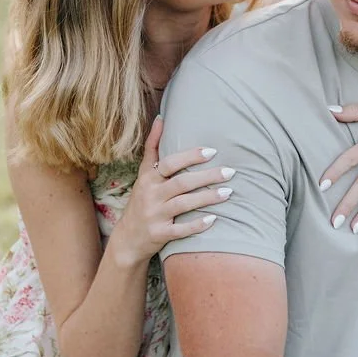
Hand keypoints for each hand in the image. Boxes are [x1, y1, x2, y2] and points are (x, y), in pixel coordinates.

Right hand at [112, 117, 233, 264]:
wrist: (127, 239)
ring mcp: (155, 215)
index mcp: (148, 179)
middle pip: (181, 183)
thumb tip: (160, 117)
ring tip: (229, 192)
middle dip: (207, 177)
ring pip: (183, 204)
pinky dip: (197, 225)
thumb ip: (152, 147)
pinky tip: (214, 219)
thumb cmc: (141, 201)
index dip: (190, 157)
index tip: (212, 151)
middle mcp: (150, 195)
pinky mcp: (160, 234)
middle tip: (230, 172)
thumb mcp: (143, 174)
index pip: (170, 164)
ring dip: (207, 198)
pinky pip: (181, 230)